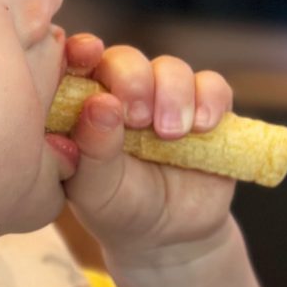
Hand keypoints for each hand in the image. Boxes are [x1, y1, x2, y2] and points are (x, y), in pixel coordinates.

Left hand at [60, 34, 236, 260]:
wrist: (167, 236)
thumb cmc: (115, 207)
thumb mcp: (94, 188)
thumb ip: (92, 148)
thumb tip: (101, 103)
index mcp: (80, 105)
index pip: (73, 63)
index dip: (80, 50)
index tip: (88, 54)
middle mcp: (120, 93)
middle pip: (124, 59)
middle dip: (133, 80)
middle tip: (138, 118)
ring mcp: (163, 98)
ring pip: (170, 67)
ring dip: (172, 93)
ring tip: (170, 134)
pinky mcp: (203, 108)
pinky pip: (212, 85)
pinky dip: (209, 98)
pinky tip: (201, 126)